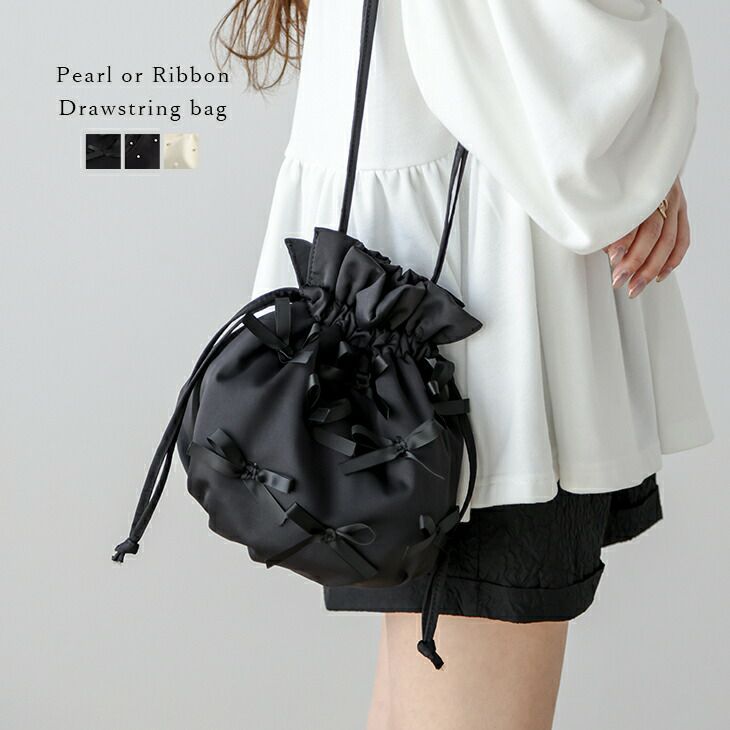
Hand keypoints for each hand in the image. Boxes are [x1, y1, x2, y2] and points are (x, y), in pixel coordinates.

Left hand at [603, 177, 689, 297]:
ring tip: (635, 287)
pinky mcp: (681, 208)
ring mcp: (674, 201)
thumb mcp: (604, 190)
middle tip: (619, 282)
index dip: (623, 241)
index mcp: (639, 186)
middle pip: (652, 233)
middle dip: (635, 262)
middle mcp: (661, 194)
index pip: (634, 219)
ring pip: (668, 241)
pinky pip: (682, 238)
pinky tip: (659, 276)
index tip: (612, 259)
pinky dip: (672, 260)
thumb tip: (605, 248)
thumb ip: (605, 217)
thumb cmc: (615, 175)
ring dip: (651, 268)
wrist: (639, 148)